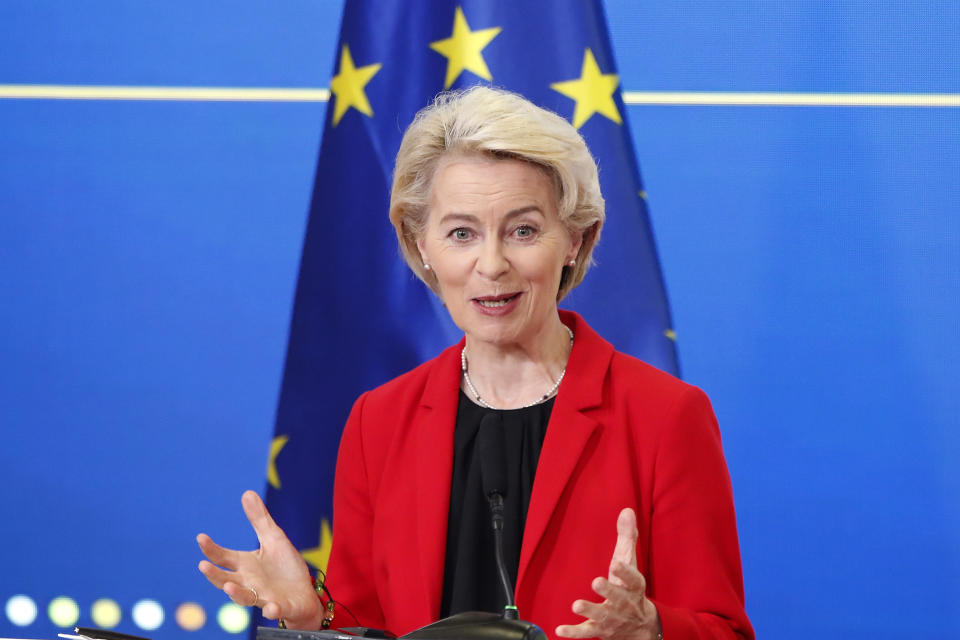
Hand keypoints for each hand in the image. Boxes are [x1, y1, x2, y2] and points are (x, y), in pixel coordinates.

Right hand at [197, 490, 321, 628]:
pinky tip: (272, 608)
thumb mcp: (274, 538)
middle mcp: (248, 582)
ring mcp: (262, 596)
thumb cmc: (284, 567)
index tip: (201, 537)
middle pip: (226, 580)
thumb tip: (246, 492)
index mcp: (245, 565)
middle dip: (214, 575)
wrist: (303, 593)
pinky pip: (274, 610)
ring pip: (245, 598)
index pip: (223, 557)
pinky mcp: (280, 607)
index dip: (211, 549)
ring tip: (229, 587)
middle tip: (203, 566)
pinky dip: (272, 610)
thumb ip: (259, 520)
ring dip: (236, 593)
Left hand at [555, 508, 660, 639]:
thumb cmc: (630, 589)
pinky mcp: (599, 629)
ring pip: (601, 615)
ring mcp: (611, 618)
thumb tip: (627, 511)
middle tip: (596, 581)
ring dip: (589, 610)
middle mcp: (623, 603)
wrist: (640, 627)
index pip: (633, 579)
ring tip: (576, 605)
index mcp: (633, 587)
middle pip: (617, 597)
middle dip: (608, 591)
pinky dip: (573, 632)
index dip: (625, 572)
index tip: (616, 563)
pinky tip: (559, 630)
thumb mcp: (631, 563)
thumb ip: (627, 537)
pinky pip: (586, 632)